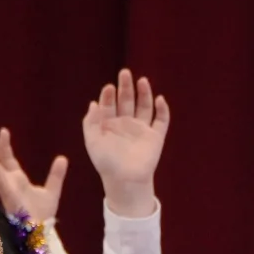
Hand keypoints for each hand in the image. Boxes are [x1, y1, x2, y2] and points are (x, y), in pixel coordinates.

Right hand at [0, 127, 68, 229]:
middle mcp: (8, 183)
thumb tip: (63, 157)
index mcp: (16, 179)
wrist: (42, 230)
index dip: (4, 145)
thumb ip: (56, 174)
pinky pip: (0, 183)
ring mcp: (6, 189)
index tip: (4, 130)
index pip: (7, 158)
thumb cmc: (43, 213)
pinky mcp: (8, 197)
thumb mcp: (52, 189)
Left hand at [81, 69, 169, 216]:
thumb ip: (90, 122)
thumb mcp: (92, 142)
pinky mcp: (156, 136)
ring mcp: (142, 129)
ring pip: (145, 106)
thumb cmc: (106, 163)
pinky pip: (161, 120)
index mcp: (110, 123)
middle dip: (126, 86)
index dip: (109, 94)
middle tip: (124, 73)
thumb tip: (93, 103)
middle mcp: (126, 123)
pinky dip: (162, 110)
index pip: (110, 103)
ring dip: (144, 93)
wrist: (125, 180)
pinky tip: (159, 100)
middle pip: (128, 100)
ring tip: (142, 81)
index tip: (109, 88)